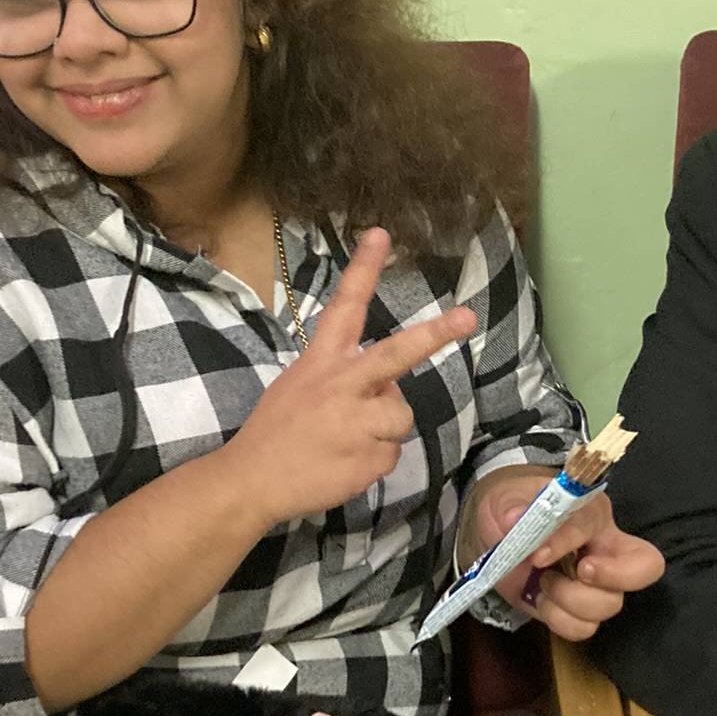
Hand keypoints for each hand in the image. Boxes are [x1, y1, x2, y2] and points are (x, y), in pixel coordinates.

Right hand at [226, 228, 474, 530]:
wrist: (250, 481)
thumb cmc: (275, 432)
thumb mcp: (300, 387)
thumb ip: (344, 379)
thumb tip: (386, 387)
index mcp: (321, 362)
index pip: (345, 306)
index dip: (363, 269)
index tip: (381, 234)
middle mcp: (341, 385)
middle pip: (396, 353)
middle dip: (434, 334)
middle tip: (466, 318)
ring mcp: (356, 422)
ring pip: (400, 415)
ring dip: (383, 431)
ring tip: (347, 443)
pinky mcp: (367, 457)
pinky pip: (391, 454)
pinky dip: (374, 462)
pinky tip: (344, 465)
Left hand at [470, 471, 663, 642]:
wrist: (499, 535)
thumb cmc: (513, 510)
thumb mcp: (505, 499)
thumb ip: (511, 506)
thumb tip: (514, 518)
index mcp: (591, 514)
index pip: (595, 524)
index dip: (569, 540)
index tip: (538, 554)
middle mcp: (604, 549)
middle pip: (644, 568)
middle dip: (613, 576)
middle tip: (580, 573)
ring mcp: (597, 584)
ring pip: (609, 605)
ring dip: (568, 600)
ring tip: (542, 582)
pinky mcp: (578, 611)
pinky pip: (584, 628)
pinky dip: (558, 619)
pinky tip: (540, 600)